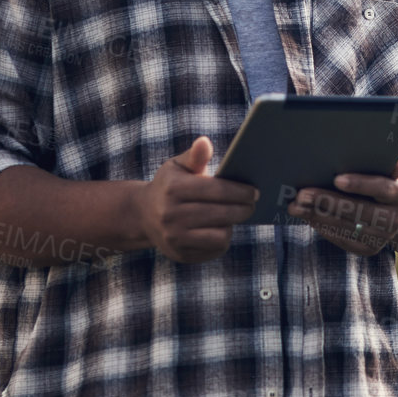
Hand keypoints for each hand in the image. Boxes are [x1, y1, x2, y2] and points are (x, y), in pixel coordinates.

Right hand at [136, 136, 258, 263]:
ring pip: (220, 235)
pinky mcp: (181, 254)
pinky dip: (223, 239)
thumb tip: (205, 142)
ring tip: (235, 215)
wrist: (143, 216)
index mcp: (173, 189)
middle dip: (243, 209)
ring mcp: (175, 238)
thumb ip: (195, 156)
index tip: (254, 192)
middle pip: (221, 214)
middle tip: (252, 204)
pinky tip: (222, 228)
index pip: (216, 190)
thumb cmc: (168, 185)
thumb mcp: (177, 166)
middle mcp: (171, 215)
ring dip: (232, 224)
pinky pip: (214, 249)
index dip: (240, 191)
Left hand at [288, 157, 397, 255]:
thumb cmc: (386, 180)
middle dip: (327, 201)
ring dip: (317, 216)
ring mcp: (382, 237)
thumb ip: (391, 165)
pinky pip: (342, 240)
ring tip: (295, 206)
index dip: (360, 184)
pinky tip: (307, 216)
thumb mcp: (391, 171)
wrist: (397, 211)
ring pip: (346, 227)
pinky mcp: (369, 249)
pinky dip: (323, 228)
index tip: (336, 179)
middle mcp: (395, 219)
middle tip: (302, 193)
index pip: (382, 188)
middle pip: (358, 210)